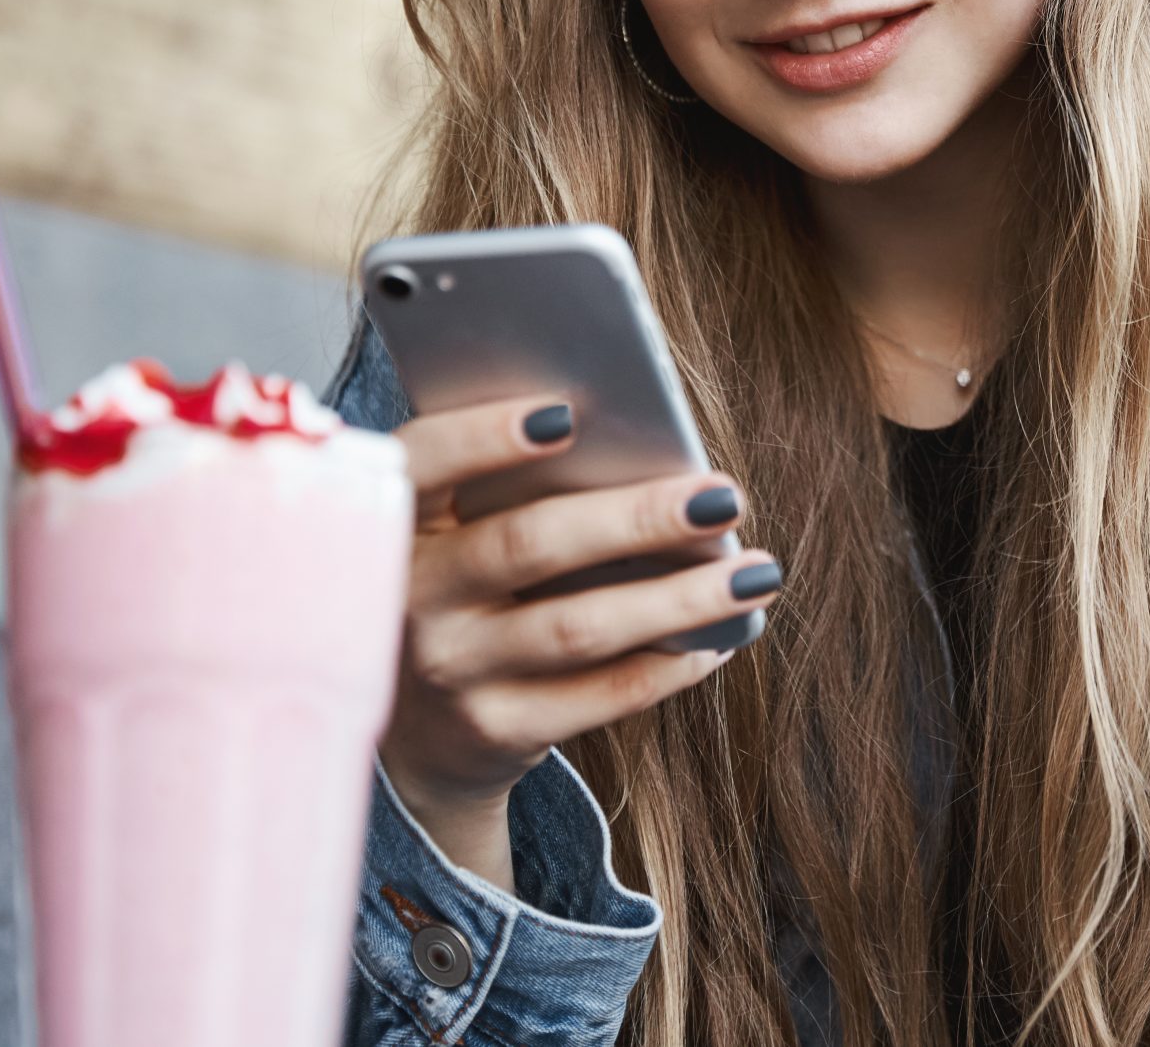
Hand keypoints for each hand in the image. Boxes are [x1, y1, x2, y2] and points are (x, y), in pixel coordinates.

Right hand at [378, 396, 781, 886]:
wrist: (419, 737)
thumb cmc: (466, 593)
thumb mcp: (455, 537)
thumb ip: (509, 490)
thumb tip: (643, 447)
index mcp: (395, 524)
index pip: (422, 462)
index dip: (484, 436)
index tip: (566, 412)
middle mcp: (410, 598)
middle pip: (528, 544)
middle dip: (636, 518)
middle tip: (723, 497)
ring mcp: (449, 671)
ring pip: (579, 627)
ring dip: (680, 598)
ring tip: (754, 572)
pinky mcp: (494, 730)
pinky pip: (602, 695)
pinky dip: (670, 664)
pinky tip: (721, 637)